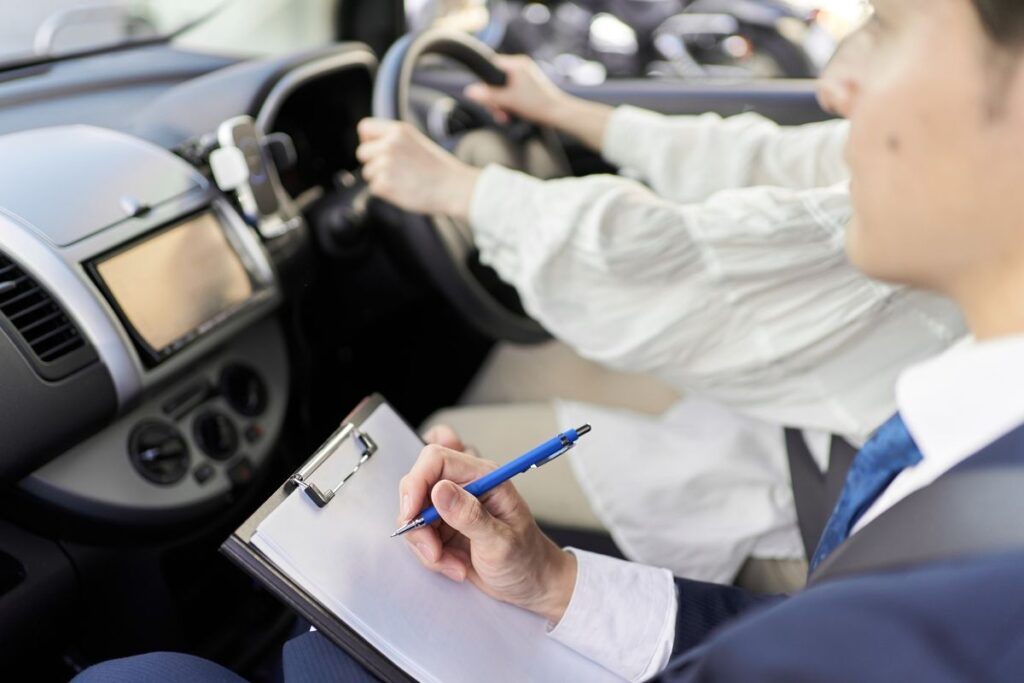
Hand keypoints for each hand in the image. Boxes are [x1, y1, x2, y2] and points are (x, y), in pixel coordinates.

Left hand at [356, 118, 480, 218]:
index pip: (364, 128)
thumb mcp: (416, 142)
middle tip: (392, 171)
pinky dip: (385, 192)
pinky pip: (374, 189)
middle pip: (362, 153)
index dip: (368, 140)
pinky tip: (403, 190)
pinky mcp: (384, 184)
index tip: (376, 150)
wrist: (452, 187)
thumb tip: (372, 147)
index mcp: (398, 131)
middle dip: (372, 163)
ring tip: (402, 181)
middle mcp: (389, 144)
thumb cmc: (438, 168)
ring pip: (367, 173)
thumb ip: (394, 140)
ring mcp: (386, 164)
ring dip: (379, 179)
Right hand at [397, 443, 576, 622]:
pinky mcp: (445, 526)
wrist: (533, 584)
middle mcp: (466, 486)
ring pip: (415, 513)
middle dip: (418, 522)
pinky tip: (455, 566)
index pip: (436, 459)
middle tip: (434, 552)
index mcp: (484, 477)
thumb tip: (439, 489)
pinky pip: (420, 534)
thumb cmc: (526, 560)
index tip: (412, 515)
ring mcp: (453, 506)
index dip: (417, 482)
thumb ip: (469, 515)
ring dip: (426, 544)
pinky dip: (431, 554)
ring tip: (454, 564)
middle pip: (418, 485)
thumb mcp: (500, 543)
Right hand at [464, 55, 567, 127]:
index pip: (490, 66)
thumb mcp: (507, 101)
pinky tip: (512, 114)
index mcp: (516, 64)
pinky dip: (509, 103)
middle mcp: (521, 66)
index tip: (487, 98)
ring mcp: (525, 75)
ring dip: (501, 104)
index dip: (485, 83)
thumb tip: (468, 91)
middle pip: (495, 80)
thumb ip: (487, 96)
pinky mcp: (529, 85)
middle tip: (498, 113)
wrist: (558, 113)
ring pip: (503, 88)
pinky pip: (512, 91)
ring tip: (506, 117)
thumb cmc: (536, 104)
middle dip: (494, 99)